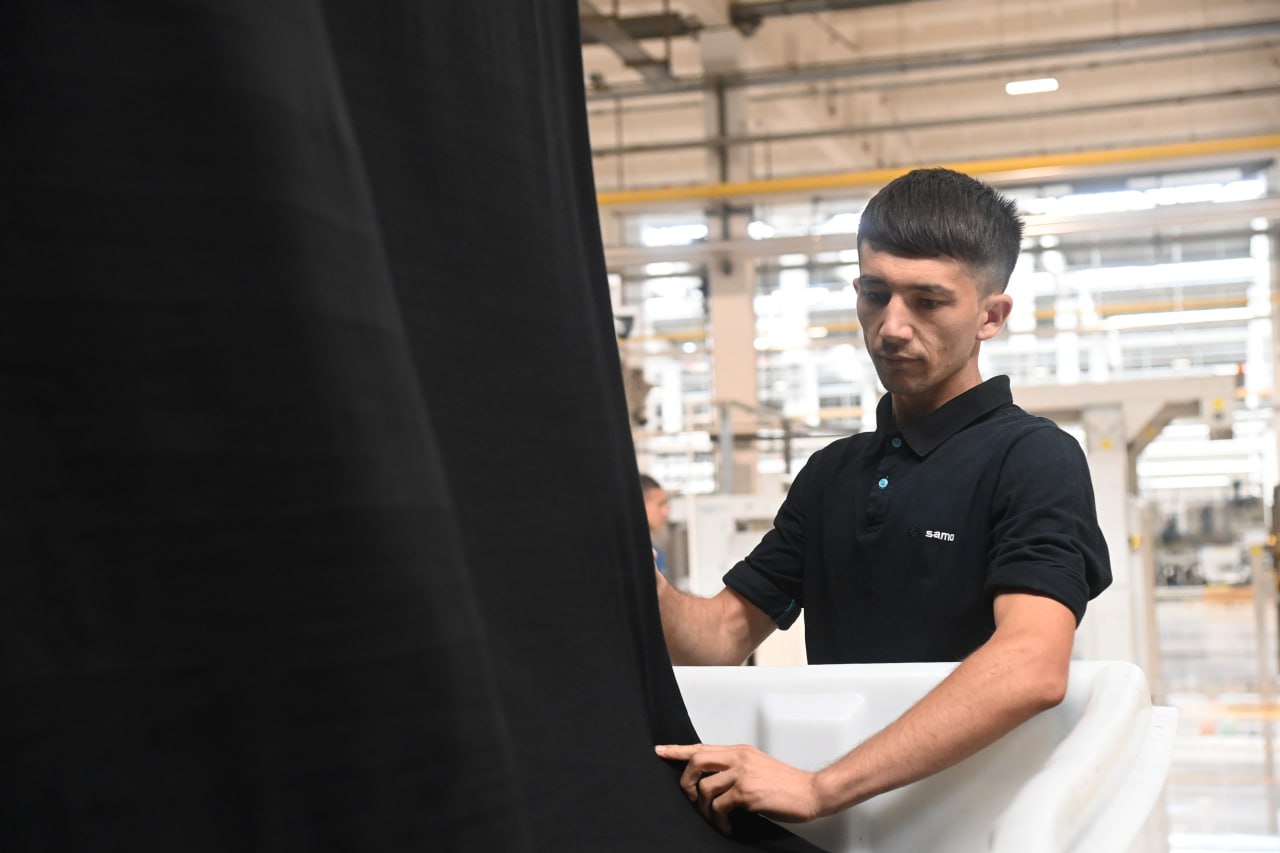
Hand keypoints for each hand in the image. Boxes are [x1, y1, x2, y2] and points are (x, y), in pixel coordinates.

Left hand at [655, 743, 822, 833]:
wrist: (810, 792)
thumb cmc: (786, 783)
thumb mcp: (757, 766)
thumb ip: (736, 767)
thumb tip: (713, 779)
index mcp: (740, 751)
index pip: (702, 746)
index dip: (678, 749)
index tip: (661, 751)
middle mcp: (738, 758)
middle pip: (696, 762)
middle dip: (686, 782)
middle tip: (690, 798)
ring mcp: (741, 774)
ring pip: (704, 788)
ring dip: (704, 809)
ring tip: (716, 819)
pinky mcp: (746, 792)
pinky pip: (718, 807)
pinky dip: (718, 820)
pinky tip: (727, 825)